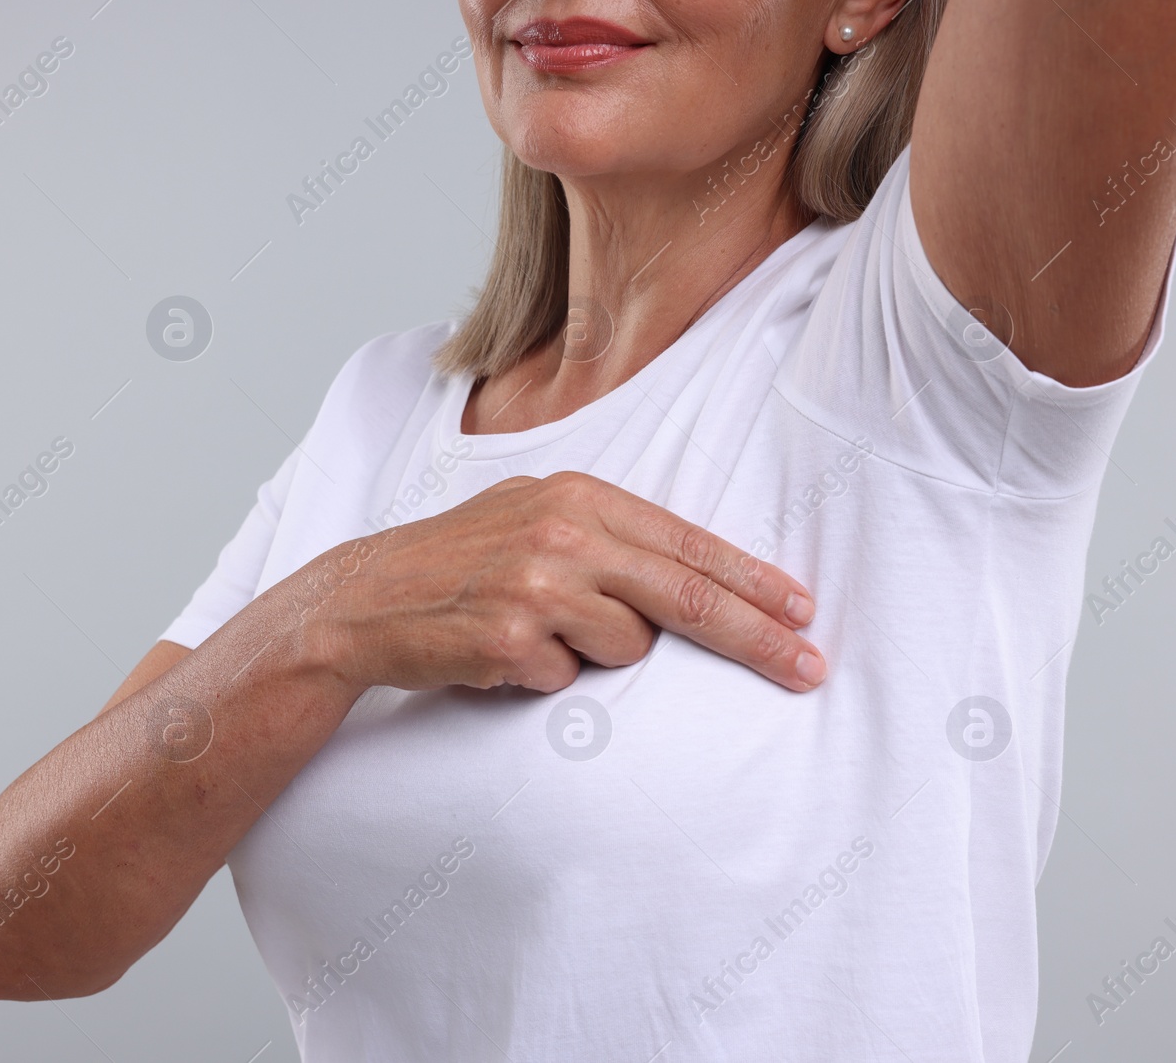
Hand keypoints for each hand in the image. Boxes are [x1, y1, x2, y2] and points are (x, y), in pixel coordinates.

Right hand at [302, 471, 825, 694]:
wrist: (366, 598)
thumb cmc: (457, 560)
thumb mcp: (530, 514)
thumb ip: (605, 532)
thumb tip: (689, 571)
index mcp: (576, 496)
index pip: (686, 542)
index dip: (752, 580)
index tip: (802, 609)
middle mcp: (562, 534)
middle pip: (686, 596)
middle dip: (757, 637)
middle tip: (809, 667)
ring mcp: (536, 588)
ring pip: (627, 646)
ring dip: (595, 654)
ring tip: (536, 631)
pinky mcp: (511, 641)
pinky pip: (568, 679)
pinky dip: (545, 676)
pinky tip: (502, 652)